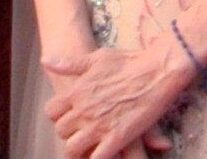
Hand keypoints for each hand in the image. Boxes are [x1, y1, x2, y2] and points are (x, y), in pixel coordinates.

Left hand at [42, 41, 191, 158]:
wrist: (160, 70)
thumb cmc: (131, 61)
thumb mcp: (98, 57)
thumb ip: (71, 63)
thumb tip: (47, 61)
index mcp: (77, 91)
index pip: (52, 111)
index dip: (60, 114)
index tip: (71, 113)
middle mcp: (83, 110)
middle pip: (62, 131)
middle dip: (71, 131)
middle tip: (84, 128)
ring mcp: (99, 126)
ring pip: (73, 149)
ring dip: (80, 148)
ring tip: (91, 144)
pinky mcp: (116, 138)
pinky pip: (96, 158)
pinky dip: (96, 157)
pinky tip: (104, 151)